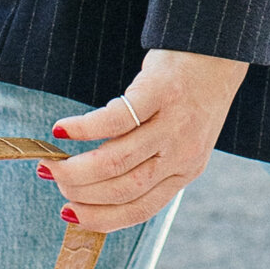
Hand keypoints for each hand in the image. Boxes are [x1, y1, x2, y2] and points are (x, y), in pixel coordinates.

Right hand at [36, 48, 248, 231]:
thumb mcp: (179, 140)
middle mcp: (183, 152)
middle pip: (124, 188)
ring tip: (51, 164)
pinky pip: (116, 119)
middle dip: (81, 193)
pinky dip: (83, 129)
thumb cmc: (189, 98)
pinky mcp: (161, 90)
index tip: (69, 215)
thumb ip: (149, 163)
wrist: (217, 51)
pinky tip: (61, 130)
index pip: (140, 208)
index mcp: (186, 170)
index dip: (101, 217)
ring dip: (77, 168)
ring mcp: (173, 122)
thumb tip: (95, 186)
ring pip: (117, 159)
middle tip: (55, 181)